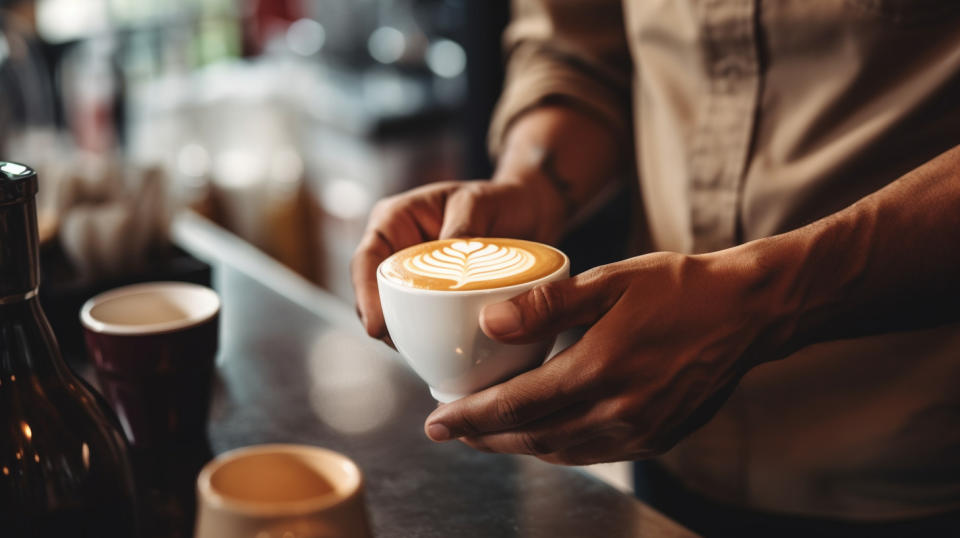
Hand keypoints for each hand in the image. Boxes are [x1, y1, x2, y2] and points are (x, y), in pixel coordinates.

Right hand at [351, 179, 566, 342]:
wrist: (529, 212)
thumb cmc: (499, 199)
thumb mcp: (478, 203)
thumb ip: (461, 230)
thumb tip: (450, 265)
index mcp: (395, 220)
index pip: (366, 260)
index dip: (366, 296)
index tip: (377, 327)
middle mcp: (397, 249)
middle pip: (374, 293)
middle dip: (382, 322)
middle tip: (400, 347)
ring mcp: (415, 275)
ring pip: (396, 310)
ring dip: (404, 333)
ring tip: (422, 352)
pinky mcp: (436, 295)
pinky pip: (424, 318)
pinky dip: (428, 334)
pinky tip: (440, 350)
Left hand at [423, 250, 788, 464]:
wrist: (749, 313)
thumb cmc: (681, 288)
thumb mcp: (612, 280)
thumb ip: (548, 305)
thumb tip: (490, 323)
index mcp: (601, 370)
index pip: (518, 406)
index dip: (471, 418)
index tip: (436, 422)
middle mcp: (619, 412)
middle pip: (532, 438)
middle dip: (484, 438)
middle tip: (449, 430)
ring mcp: (640, 432)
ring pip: (560, 451)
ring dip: (516, 446)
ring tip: (485, 433)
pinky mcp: (657, 438)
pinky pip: (592, 453)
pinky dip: (555, 446)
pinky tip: (541, 432)